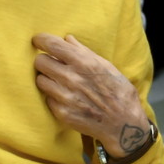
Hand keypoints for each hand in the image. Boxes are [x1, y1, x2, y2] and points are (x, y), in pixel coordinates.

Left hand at [32, 34, 149, 156]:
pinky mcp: (61, 112)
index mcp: (84, 63)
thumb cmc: (118, 92)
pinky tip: (67, 98)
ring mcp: (65, 96)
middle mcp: (72, 78)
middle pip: (39, 61)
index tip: (39, 41)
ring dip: (48, 79)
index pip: (51, 44)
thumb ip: (84, 51)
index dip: (41, 40)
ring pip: (40, 79)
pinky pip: (47, 98)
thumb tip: (67, 38)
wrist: (124, 124)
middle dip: (45, 61)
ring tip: (60, 83)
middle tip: (53, 65)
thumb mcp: (107, 66)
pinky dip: (54, 97)